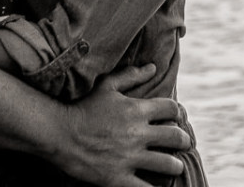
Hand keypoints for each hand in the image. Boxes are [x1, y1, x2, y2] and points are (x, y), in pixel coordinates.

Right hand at [50, 64, 191, 186]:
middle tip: (184, 143)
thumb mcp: (106, 86)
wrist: (59, 133)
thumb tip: (152, 67)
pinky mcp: (118, 177)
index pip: (171, 109)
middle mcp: (138, 134)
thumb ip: (130, 76)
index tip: (177, 117)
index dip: (177, 113)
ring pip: (167, 164)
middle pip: (175, 137)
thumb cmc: (82, 107)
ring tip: (176, 166)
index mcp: (137, 110)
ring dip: (175, 165)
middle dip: (184, 140)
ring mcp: (129, 157)